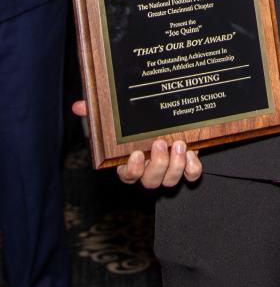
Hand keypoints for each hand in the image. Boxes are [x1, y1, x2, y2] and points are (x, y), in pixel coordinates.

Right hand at [72, 99, 201, 186]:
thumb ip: (98, 112)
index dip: (132, 169)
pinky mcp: (188, 165)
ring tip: (180, 144)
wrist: (170, 122)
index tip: (136, 154)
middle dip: (157, 164)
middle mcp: (149, 170)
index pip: (127, 175)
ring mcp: (169, 169)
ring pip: (170, 180)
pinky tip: (193, 153)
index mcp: (131, 162)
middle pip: (150, 181)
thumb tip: (79, 106)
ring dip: (176, 165)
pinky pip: (191, 175)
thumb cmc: (139, 123)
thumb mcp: (119, 117)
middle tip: (160, 142)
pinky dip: (193, 168)